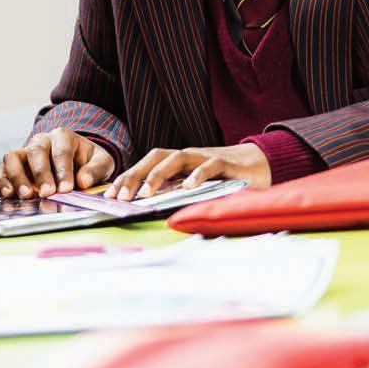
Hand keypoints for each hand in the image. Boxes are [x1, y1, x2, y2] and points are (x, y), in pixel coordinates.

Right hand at [0, 129, 115, 199]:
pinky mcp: (13, 166)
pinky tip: (8, 194)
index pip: (61, 151)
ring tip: (27, 196)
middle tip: (48, 193)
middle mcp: (40, 141)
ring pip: (13, 158)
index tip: (67, 188)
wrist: (75, 160)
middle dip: (41, 174)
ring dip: (17, 177)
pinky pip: (0, 169)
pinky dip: (1, 181)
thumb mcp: (101, 162)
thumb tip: (83, 181)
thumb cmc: (88, 162)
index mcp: (63, 137)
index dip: (63, 170)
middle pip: (36, 152)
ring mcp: (24, 152)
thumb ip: (96, 170)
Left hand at [104, 142, 269, 201]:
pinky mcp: (226, 164)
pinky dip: (198, 175)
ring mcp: (205, 157)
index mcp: (176, 163)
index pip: (146, 165)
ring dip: (159, 174)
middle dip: (135, 175)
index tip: (110, 195)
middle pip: (155, 158)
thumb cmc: (221, 180)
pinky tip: (188, 187)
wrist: (258, 165)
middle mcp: (187, 157)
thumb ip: (173, 194)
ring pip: (178, 158)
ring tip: (146, 193)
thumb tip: (144, 210)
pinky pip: (211, 166)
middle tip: (121, 196)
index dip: (127, 177)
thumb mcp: (192, 187)